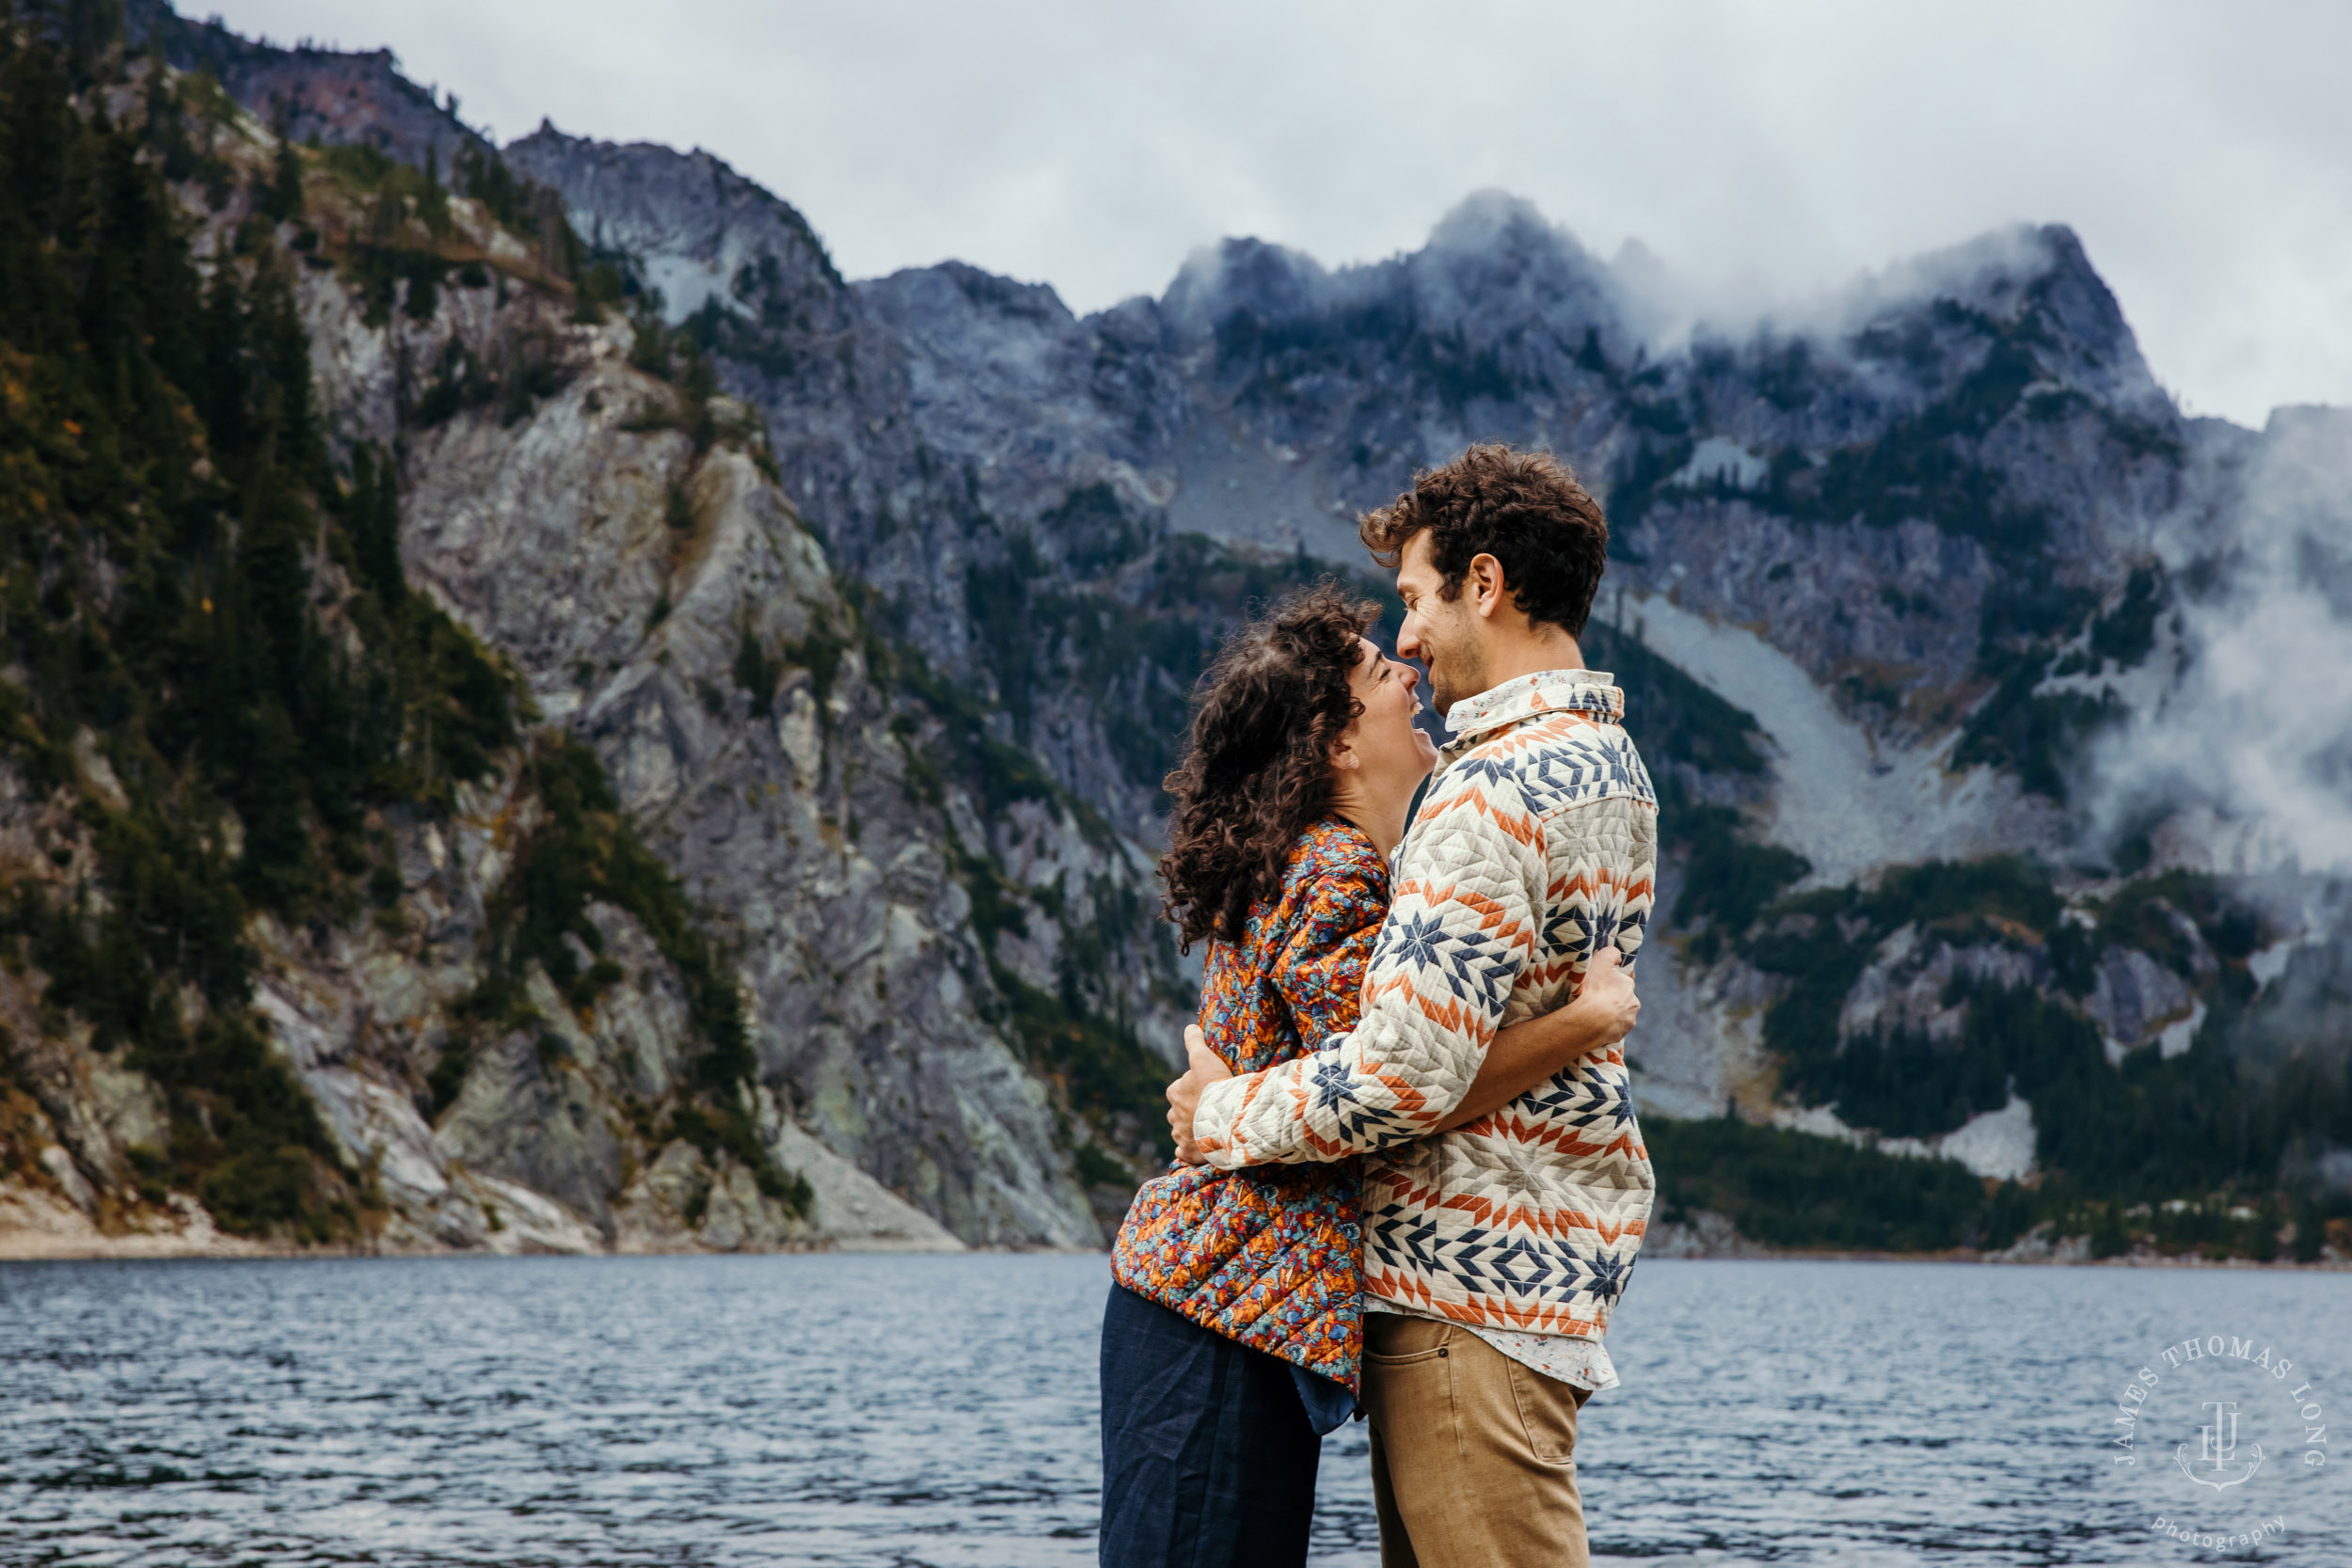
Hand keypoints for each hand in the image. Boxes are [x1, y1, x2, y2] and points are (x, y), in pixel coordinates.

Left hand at [1165, 1025, 1232, 1165]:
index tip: (1210, 1090)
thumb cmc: (1216, 1087)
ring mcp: (1181, 1136)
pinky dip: (1189, 1151)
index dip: (1195, 1089)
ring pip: (1183, 1132)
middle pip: (1181, 1112)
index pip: (1180, 1089)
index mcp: (1175, 1092)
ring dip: (1193, 1131)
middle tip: (1213, 1110)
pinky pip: (1184, 1153)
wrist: (1229, 1119)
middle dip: (1192, 1112)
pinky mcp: (1190, 1153)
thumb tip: (1189, 1027)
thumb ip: (1195, 1043)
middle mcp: (1173, 1115)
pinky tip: (1199, 1150)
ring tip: (1213, 1129)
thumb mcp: (1205, 1058)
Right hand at [1574, 946, 1638, 1045]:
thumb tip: (1617, 955)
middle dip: (1612, 998)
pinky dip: (1606, 1026)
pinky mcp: (1619, 1035)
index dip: (1612, 979)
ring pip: (1619, 1014)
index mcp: (1629, 985)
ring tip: (1592, 1013)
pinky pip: (1613, 1028)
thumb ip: (1611, 953)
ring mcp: (1627, 1021)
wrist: (1590, 1021)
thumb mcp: (1601, 960)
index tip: (1602, 982)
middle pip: (1622, 998)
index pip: (1623, 979)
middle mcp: (1633, 1003)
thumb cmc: (1594, 989)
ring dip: (1610, 1013)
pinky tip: (1594, 1024)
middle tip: (1594, 998)